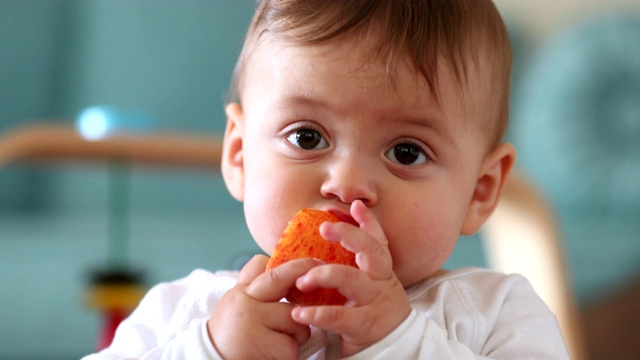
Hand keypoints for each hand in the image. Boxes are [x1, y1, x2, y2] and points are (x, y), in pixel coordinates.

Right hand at [207, 255, 319, 359]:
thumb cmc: (231, 333)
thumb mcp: (236, 302)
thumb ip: (252, 282)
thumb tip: (269, 258)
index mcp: (242, 291)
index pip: (268, 268)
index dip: (296, 265)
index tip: (316, 263)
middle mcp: (245, 302)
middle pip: (283, 282)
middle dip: (306, 281)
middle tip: (319, 284)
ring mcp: (252, 323)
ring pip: (295, 320)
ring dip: (296, 335)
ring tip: (279, 342)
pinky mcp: (261, 346)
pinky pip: (291, 346)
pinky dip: (288, 355)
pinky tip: (274, 356)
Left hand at [290, 200, 411, 355]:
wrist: (393, 353)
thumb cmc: (371, 317)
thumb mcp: (366, 290)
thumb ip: (351, 270)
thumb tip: (318, 250)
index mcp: (382, 274)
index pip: (378, 242)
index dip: (368, 222)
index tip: (355, 205)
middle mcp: (383, 284)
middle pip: (371, 251)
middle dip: (348, 235)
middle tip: (324, 227)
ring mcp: (376, 304)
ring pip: (352, 279)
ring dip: (323, 274)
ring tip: (301, 280)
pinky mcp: (365, 326)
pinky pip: (340, 316)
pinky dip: (317, 313)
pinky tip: (299, 313)